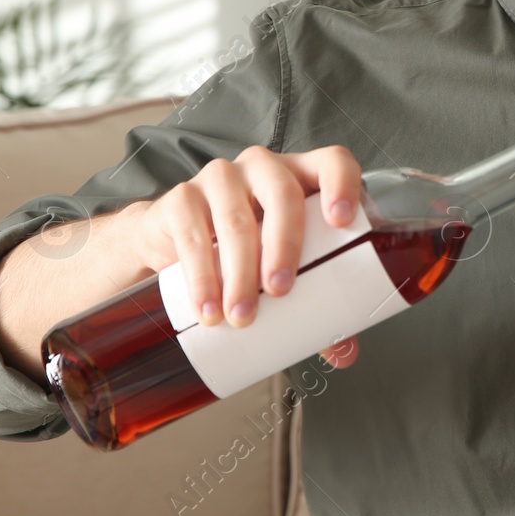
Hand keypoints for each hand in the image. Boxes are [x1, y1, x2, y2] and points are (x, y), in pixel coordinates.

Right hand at [125, 144, 363, 367]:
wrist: (171, 242)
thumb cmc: (245, 248)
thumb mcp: (281, 264)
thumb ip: (317, 305)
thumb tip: (343, 353)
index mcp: (302, 177)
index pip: (333, 162)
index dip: (341, 184)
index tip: (341, 221)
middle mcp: (263, 169)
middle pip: (283, 194)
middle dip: (284, 246)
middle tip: (280, 291)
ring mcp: (220, 178)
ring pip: (236, 220)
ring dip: (240, 273)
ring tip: (242, 315)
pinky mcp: (181, 198)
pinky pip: (193, 235)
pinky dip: (202, 277)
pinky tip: (207, 308)